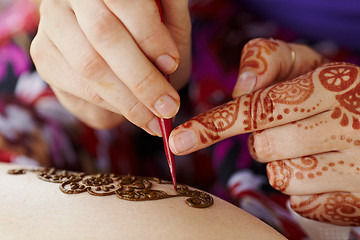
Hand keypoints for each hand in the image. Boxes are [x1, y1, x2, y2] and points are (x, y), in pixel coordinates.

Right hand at [30, 0, 190, 133]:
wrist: (116, 47)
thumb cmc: (148, 33)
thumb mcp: (168, 21)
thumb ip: (171, 19)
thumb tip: (169, 56)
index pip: (126, 3)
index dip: (150, 36)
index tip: (172, 64)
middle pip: (104, 34)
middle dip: (141, 78)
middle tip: (167, 106)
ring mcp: (52, 24)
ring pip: (89, 64)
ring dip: (127, 99)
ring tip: (153, 117)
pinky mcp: (43, 54)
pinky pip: (77, 86)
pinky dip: (109, 104)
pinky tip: (130, 112)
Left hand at [170, 38, 359, 224]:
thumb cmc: (333, 92)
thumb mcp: (307, 64)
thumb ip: (269, 59)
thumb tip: (240, 86)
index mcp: (333, 84)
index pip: (259, 107)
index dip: (215, 124)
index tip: (180, 139)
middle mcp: (350, 124)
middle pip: (264, 147)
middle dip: (265, 140)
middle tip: (291, 129)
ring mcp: (358, 168)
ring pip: (281, 178)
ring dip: (285, 164)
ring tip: (313, 148)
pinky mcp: (357, 202)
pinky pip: (302, 203)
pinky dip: (304, 188)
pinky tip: (326, 170)